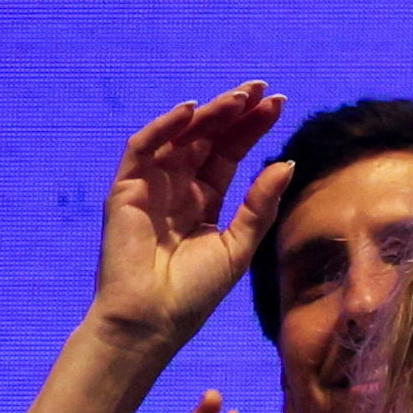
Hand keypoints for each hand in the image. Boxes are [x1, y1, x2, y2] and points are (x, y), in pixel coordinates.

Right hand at [81, 89, 289, 355]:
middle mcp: (177, 189)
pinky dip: (163, 128)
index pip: (229, 153)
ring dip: (208, 114)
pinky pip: (142, 150)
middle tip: (263, 89)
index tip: (279, 104)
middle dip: (234, 112)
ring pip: (180, 138)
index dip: (252, 127)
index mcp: (204, 201)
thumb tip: (287, 162)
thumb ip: (260, 205)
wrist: (151, 323)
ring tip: (240, 97)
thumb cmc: (193, 294)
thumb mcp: (239, 245)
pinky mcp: (125, 192)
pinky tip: (191, 112)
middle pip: (207, 139)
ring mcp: (150, 188)